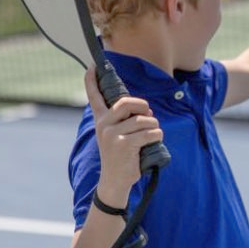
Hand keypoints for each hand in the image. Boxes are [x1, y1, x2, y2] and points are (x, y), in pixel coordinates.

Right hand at [84, 68, 162, 207]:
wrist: (115, 181)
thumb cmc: (121, 155)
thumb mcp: (117, 135)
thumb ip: (125, 120)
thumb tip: (146, 108)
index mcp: (101, 120)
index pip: (94, 96)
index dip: (92, 81)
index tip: (92, 66)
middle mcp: (103, 124)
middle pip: (128, 102)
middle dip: (144, 106)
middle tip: (148, 114)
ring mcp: (112, 135)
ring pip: (144, 120)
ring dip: (154, 126)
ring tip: (150, 135)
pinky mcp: (124, 144)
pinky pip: (149, 132)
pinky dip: (156, 135)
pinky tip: (153, 142)